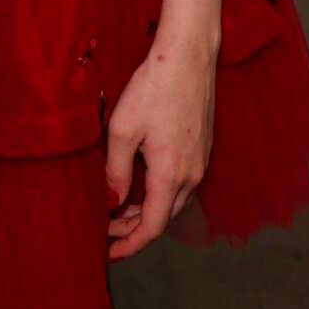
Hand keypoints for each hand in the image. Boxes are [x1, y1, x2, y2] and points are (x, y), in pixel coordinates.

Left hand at [104, 40, 215, 259]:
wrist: (188, 56)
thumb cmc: (153, 87)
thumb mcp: (123, 128)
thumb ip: (116, 170)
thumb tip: (112, 201)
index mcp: (171, 175)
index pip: (153, 227)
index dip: (130, 244)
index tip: (110, 252)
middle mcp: (191, 175)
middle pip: (164, 217)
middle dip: (134, 228)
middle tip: (106, 227)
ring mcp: (200, 161)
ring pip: (174, 200)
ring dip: (148, 209)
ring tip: (119, 207)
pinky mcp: (201, 148)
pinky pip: (181, 183)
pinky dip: (160, 192)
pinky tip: (141, 181)